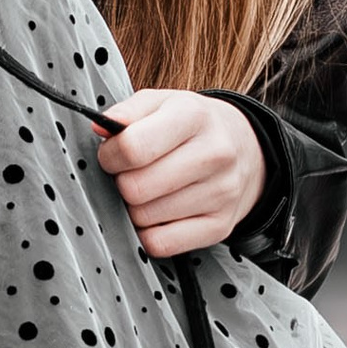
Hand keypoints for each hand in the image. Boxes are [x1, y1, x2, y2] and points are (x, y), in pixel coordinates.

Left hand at [93, 90, 266, 258]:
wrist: (246, 148)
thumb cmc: (192, 126)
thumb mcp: (162, 103)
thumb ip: (127, 112)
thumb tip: (100, 129)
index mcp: (193, 116)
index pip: (133, 148)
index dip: (109, 156)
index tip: (112, 156)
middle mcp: (214, 154)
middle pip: (135, 188)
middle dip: (121, 183)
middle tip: (131, 175)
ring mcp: (221, 193)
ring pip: (144, 218)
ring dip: (135, 208)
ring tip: (149, 191)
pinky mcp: (220, 226)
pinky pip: (161, 244)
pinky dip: (149, 234)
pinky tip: (158, 214)